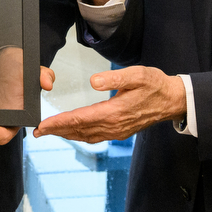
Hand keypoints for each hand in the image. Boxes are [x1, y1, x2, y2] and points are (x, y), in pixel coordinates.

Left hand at [34, 66, 184, 142]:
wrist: (173, 100)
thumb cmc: (155, 85)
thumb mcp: (138, 75)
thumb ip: (115, 77)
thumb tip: (94, 81)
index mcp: (115, 112)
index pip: (80, 119)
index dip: (60, 122)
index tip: (43, 125)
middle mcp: (114, 125)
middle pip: (79, 130)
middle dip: (57, 131)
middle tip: (38, 131)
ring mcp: (117, 131)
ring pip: (86, 136)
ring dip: (67, 134)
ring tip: (50, 132)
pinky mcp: (120, 131)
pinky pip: (95, 136)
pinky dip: (79, 135)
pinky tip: (73, 132)